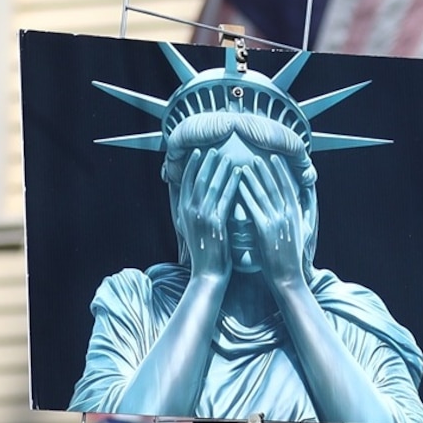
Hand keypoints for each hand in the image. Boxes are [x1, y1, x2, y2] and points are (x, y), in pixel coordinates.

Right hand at [176, 143, 243, 282]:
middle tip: (215, 148)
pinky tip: (240, 174)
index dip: (192, 166)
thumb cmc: (205, 253)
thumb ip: (194, 213)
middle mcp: (190, 212)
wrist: (208, 274)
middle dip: (206, 162)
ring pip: (212, 186)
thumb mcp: (193, 230)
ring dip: (220, 169)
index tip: (198, 152)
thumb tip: (197, 198)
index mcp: (183, 212)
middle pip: (198, 180)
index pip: (185, 182)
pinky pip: (226, 198)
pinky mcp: (216, 223)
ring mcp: (202, 217)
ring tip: (228, 156)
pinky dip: (232, 184)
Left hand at [232, 156, 314, 294]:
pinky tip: (238, 185)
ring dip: (254, 177)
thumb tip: (293, 205)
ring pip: (264, 193)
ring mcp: (277, 222)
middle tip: (257, 154)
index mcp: (295, 214)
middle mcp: (288, 215)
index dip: (281, 171)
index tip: (274, 157)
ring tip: (244, 164)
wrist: (287, 278)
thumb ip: (294, 218)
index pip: (288, 186)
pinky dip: (246, 194)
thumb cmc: (288, 258)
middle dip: (266, 168)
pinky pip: (254, 207)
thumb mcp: (296, 234)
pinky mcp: (265, 230)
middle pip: (276, 185)